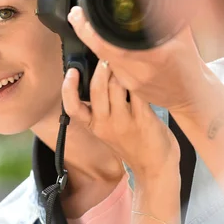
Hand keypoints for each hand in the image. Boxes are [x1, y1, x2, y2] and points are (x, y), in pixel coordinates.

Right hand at [62, 59, 179, 181]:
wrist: (155, 168)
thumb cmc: (133, 144)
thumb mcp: (109, 130)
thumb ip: (102, 108)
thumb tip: (99, 76)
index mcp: (94, 126)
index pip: (73, 107)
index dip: (68, 88)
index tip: (71, 71)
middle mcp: (105, 124)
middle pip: (96, 89)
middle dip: (101, 67)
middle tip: (107, 54)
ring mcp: (124, 122)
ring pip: (117, 86)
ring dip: (121, 69)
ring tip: (126, 60)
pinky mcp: (143, 118)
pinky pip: (137, 91)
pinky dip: (138, 79)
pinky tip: (141, 73)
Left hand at [67, 6, 218, 114]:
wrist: (191, 95)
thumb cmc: (189, 64)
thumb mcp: (182, 35)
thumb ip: (168, 14)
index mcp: (153, 56)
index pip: (111, 43)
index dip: (90, 30)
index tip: (79, 14)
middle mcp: (138, 71)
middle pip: (101, 51)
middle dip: (85, 32)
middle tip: (76, 14)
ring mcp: (131, 82)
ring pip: (103, 59)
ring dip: (94, 42)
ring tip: (87, 25)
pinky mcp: (128, 87)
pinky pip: (110, 67)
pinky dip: (106, 53)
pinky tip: (105, 42)